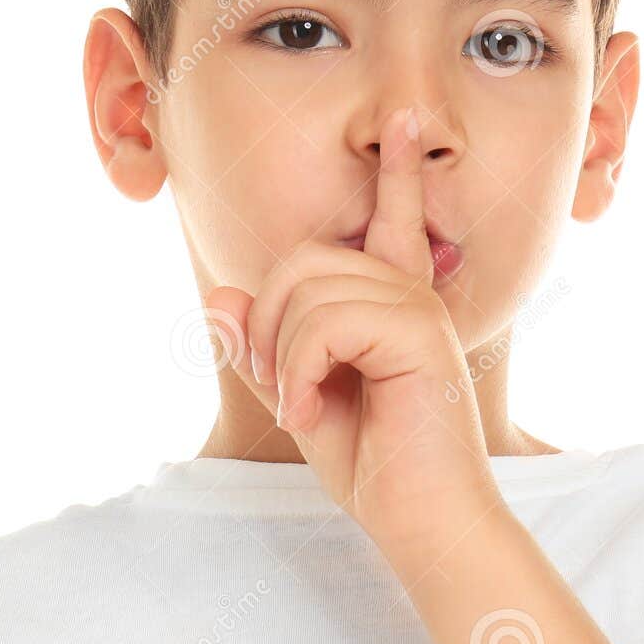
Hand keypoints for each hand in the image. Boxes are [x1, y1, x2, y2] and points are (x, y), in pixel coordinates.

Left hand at [205, 105, 501, 546]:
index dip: (397, 173)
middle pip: (303, 261)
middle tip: (290, 389)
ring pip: (306, 293)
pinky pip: (323, 323)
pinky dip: (300, 372)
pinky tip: (314, 412)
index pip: (393, 221)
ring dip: (285, 359)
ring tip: (307, 408)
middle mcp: (410, 293)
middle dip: (270, 326)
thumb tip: (220, 296)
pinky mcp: (419, 332)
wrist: (423, 522)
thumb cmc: (375, 466)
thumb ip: (261, 348)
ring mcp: (418, 307)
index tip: (402, 121)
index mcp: (393, 302)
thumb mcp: (301, 398)